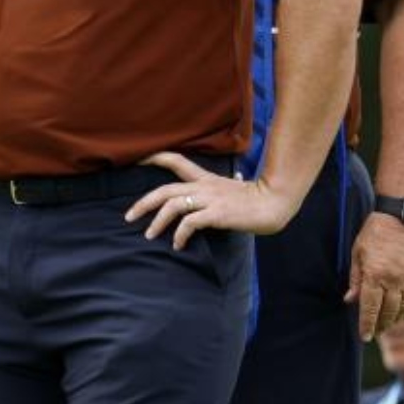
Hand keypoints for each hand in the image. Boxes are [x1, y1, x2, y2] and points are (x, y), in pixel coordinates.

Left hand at [127, 152, 296, 248]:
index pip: (176, 161)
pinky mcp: (216, 214)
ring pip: (172, 206)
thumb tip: (236, 178)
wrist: (274, 204)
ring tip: (150, 235)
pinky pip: (189, 223)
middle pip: (164, 190)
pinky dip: (179, 235)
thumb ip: (226, 185)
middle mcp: (203, 186)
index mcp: (206, 178)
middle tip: (129, 217)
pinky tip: (178, 245)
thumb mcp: (235, 187)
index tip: (137, 160)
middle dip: (143, 203)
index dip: (156, 157)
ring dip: (157, 222)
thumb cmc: (256, 198)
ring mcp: (209, 199)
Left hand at [347, 213, 403, 340]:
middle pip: (388, 312)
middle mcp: (394, 280)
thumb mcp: (358, 252)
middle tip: (374, 331)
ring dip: (396, 320)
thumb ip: (355, 278)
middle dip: (380, 325)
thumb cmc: (376, 232)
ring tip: (388, 324)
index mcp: (375, 275)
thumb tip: (349, 300)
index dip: (367, 325)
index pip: (370, 308)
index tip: (364, 336)